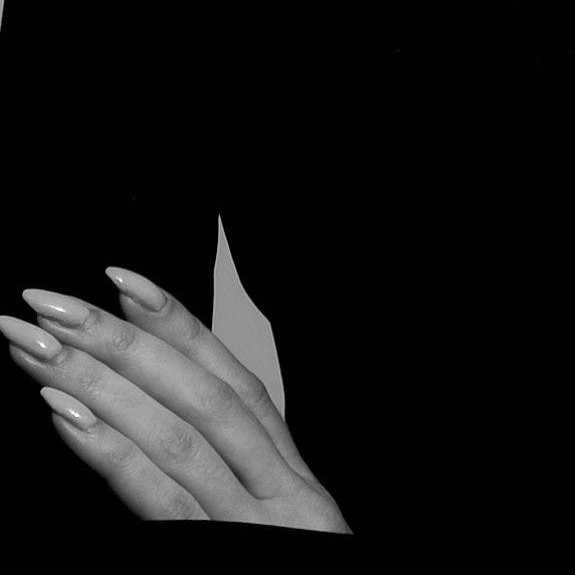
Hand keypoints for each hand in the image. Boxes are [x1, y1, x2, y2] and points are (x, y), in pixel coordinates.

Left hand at [1, 267, 350, 528]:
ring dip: (100, 382)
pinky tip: (64, 418)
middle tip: (46, 301)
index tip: (119, 277)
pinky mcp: (236, 565)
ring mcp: (261, 528)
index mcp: (291, 482)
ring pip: (179, 434)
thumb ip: (221, 496)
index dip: (179, 323)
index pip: (232, 380)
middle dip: (119, 339)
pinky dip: (111, 452)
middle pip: (199, 393)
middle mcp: (283, 492)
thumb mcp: (264, 541)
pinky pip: (162, 501)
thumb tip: (143, 441)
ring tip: (36, 349)